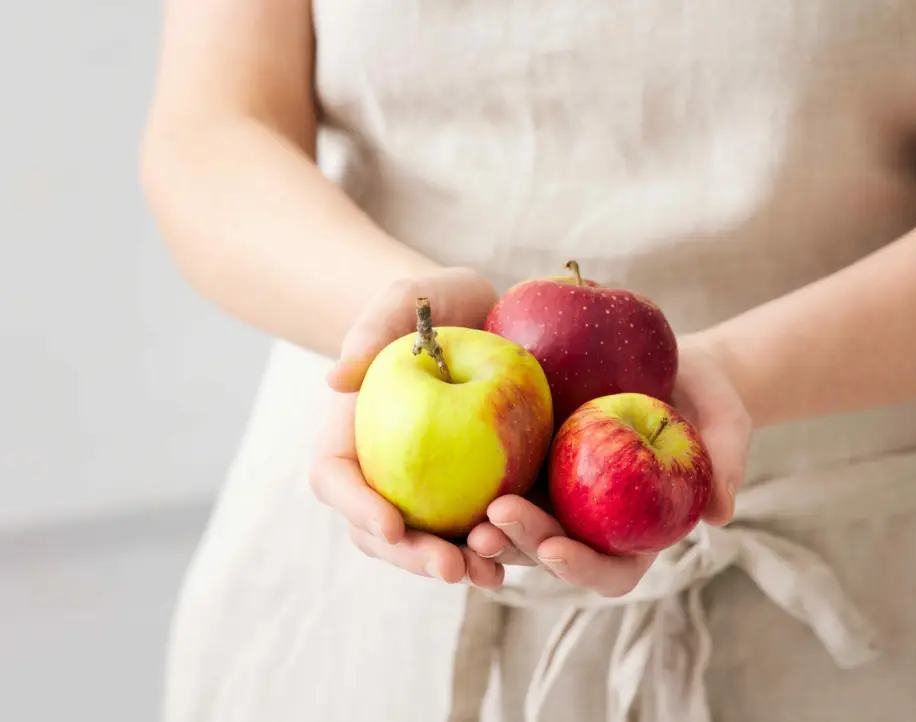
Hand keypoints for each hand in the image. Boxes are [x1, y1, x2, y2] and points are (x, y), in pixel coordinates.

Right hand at [309, 267, 505, 587]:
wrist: (485, 315)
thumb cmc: (433, 303)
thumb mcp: (403, 299)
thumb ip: (372, 327)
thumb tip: (337, 378)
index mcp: (352, 439)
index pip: (338, 483)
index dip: (359, 509)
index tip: (391, 525)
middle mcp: (387, 475)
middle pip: (385, 534)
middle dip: (415, 558)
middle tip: (450, 567)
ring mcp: (433, 491)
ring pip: (436, 544)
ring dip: (462, 564)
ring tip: (491, 571)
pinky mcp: (481, 492)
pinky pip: (488, 528)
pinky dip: (506, 546)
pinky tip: (532, 551)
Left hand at [466, 335, 751, 596]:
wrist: (673, 362)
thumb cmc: (707, 395)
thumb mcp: (727, 418)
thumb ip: (727, 461)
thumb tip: (721, 515)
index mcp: (637, 529)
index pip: (610, 567)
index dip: (583, 568)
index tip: (557, 549)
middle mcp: (592, 521)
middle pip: (552, 551)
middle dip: (522, 545)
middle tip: (494, 522)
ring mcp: (558, 493)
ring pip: (517, 527)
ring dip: (491, 529)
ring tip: (467, 515)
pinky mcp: (532, 458)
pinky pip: (499, 478)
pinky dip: (477, 484)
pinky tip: (455, 468)